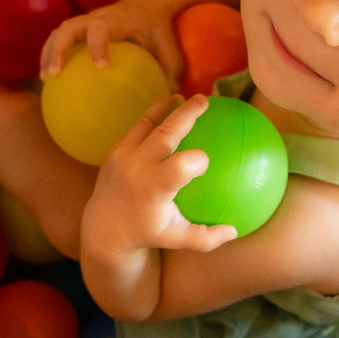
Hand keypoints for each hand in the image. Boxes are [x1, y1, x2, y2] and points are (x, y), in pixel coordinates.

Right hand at [39, 0, 183, 85]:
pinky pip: (60, 38)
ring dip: (48, 52)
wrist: (149, 3)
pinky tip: (50, 81)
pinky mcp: (81, 27)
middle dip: (59, 49)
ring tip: (45, 80)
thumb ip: (170, 73)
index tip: (101, 66)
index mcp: (118, 20)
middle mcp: (97, 17)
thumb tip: (170, 103)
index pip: (102, 28)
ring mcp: (86, 21)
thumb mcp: (170, 49)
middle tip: (54, 74)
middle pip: (69, 27)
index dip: (98, 44)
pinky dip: (51, 55)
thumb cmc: (159, 29)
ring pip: (59, 32)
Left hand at [84, 95, 236, 256]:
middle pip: (166, 133)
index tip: (205, 163)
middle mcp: (138, 168)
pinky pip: (137, 127)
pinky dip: (154, 115)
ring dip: (168, 107)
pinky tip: (168, 107)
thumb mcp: (177, 239)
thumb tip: (234, 230)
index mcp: (154, 189)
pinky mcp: (116, 150)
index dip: (198, 160)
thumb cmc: (147, 233)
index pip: (181, 166)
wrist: (103, 228)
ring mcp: (124, 156)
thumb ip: (206, 238)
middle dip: (187, 114)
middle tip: (205, 100)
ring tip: (185, 98)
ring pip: (149, 123)